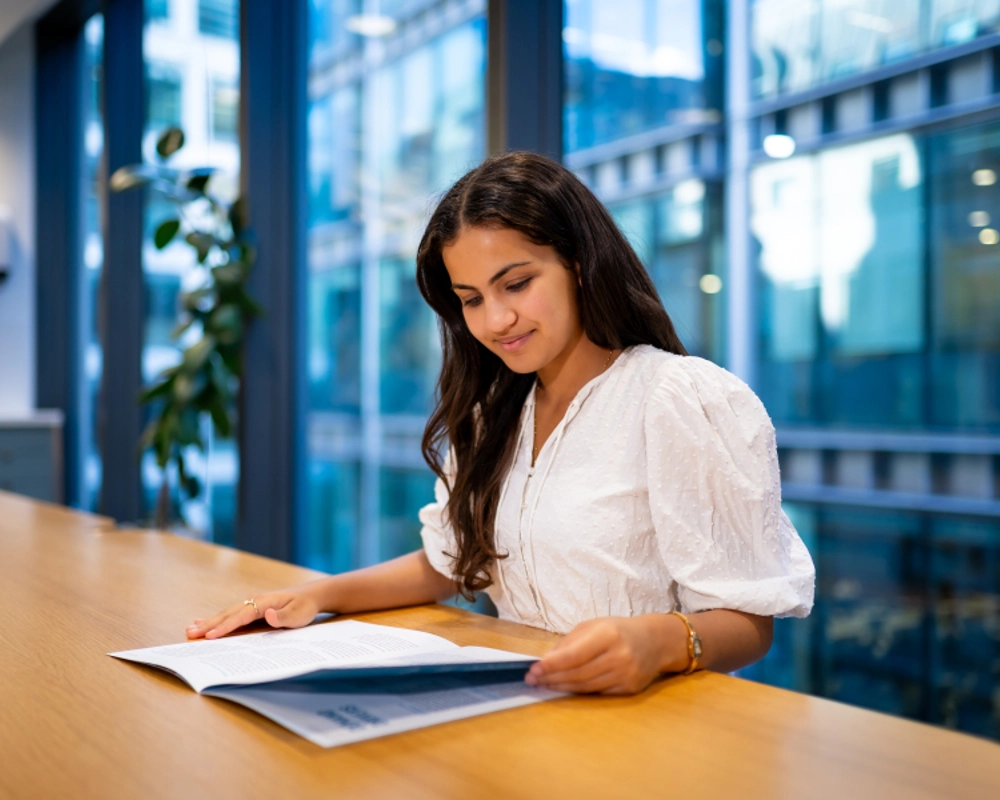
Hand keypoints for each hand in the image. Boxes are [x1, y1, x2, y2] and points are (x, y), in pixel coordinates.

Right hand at [185, 587, 320, 639]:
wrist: (310, 596)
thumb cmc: (305, 606)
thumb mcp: (299, 614)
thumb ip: (284, 616)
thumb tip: (267, 615)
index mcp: (264, 601)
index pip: (241, 616)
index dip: (225, 626)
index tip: (210, 636)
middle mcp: (254, 601)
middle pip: (228, 614)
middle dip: (209, 624)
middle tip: (190, 633)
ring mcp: (251, 604)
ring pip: (226, 614)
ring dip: (209, 622)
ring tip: (190, 629)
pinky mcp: (251, 609)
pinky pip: (231, 615)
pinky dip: (216, 619)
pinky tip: (204, 622)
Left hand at [524, 616, 677, 694]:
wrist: (655, 641)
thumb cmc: (619, 630)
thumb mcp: (593, 626)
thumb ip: (570, 642)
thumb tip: (546, 660)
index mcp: (608, 634)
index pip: (574, 655)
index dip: (552, 665)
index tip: (534, 669)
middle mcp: (619, 656)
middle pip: (578, 673)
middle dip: (552, 677)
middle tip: (533, 679)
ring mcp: (626, 674)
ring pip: (585, 686)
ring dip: (561, 686)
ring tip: (544, 684)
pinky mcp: (629, 689)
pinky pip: (597, 692)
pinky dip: (578, 691)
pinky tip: (565, 688)